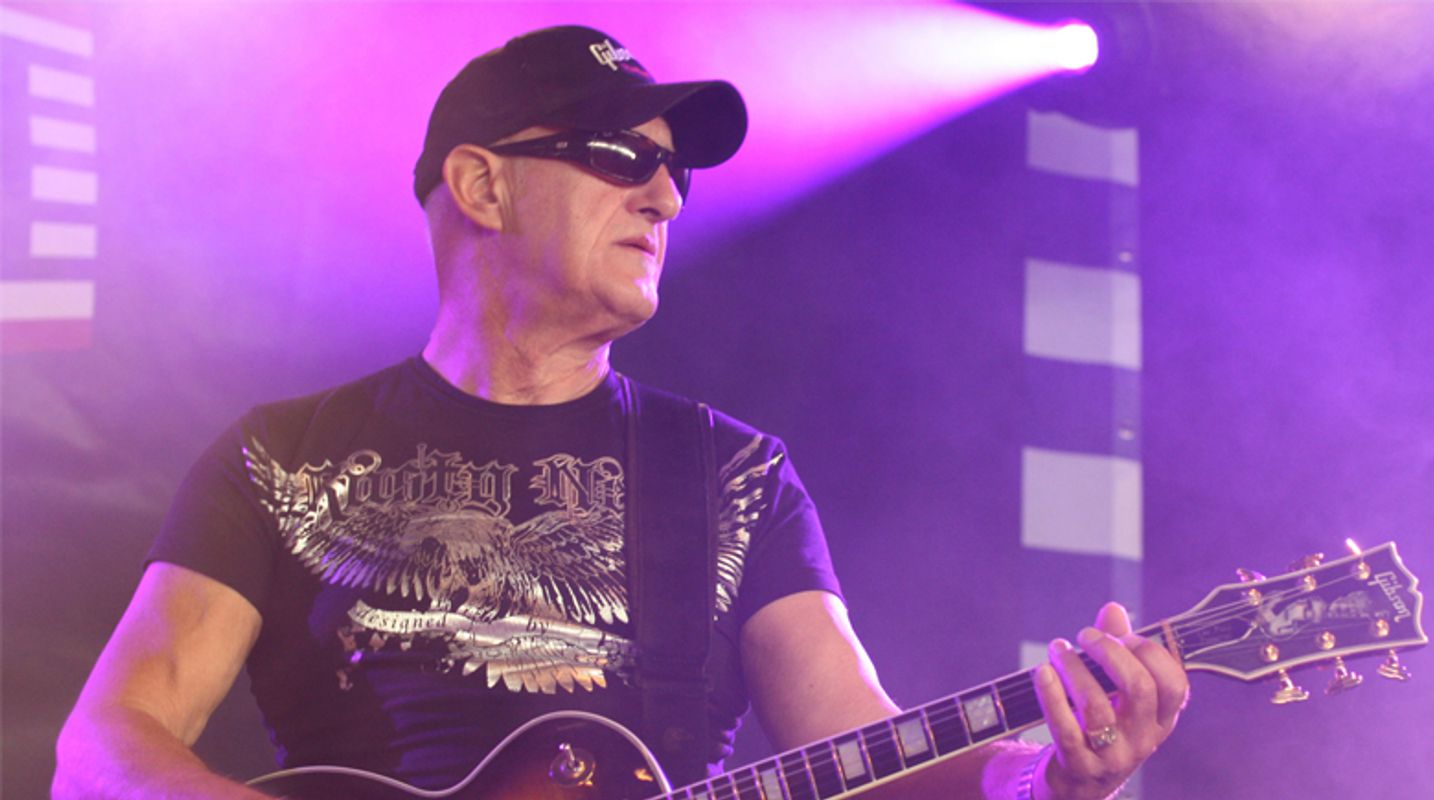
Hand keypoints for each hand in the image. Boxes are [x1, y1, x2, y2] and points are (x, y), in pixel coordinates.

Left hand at [1030, 602, 1188, 799]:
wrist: (1078, 785)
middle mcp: (1142, 739)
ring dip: (1073, 668)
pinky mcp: (1078, 766)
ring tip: (1056, 649)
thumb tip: (1113, 609)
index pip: (1173, 682)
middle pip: (1139, 688)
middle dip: (1110, 652)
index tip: (1121, 635)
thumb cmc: (1101, 726)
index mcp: (1161, 719)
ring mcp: (1112, 756)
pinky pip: (1065, 729)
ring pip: (1097, 706)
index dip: (1148, 651)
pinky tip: (1042, 672)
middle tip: (1085, 637)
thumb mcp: (1117, 695)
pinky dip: (1051, 695)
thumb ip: (1118, 650)